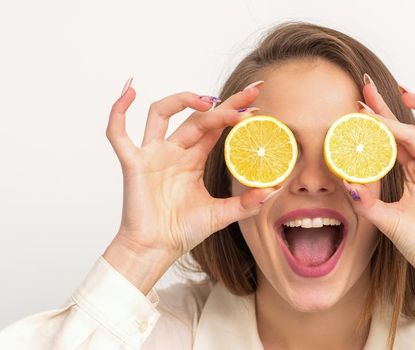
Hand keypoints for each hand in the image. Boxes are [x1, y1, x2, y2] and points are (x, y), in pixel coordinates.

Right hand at [102, 79, 272, 292]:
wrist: (157, 250)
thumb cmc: (182, 231)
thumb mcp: (222, 215)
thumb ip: (247, 203)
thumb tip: (273, 189)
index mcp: (193, 159)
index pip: (215, 127)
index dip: (234, 113)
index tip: (257, 104)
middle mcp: (173, 151)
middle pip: (197, 116)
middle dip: (224, 103)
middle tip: (252, 93)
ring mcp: (152, 154)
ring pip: (160, 112)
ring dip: (182, 100)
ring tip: (209, 100)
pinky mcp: (133, 164)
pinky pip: (118, 134)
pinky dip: (118, 111)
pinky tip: (128, 92)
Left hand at [344, 78, 414, 312]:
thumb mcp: (383, 218)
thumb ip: (365, 201)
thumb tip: (345, 182)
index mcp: (413, 171)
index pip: (393, 137)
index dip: (378, 120)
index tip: (357, 104)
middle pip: (413, 127)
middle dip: (391, 108)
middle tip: (368, 91)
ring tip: (408, 95)